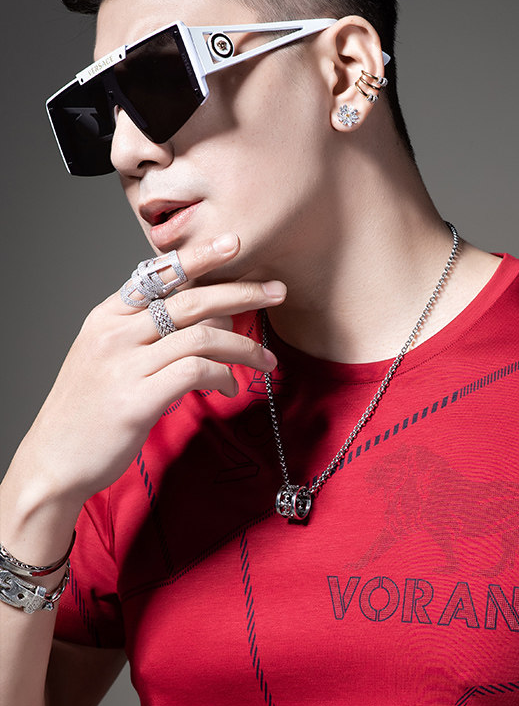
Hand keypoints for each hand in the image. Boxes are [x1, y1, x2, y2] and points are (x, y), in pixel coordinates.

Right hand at [8, 232, 283, 514]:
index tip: (233, 243)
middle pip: (191, 300)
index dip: (199, 256)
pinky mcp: (137, 400)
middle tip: (277, 292)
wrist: (54, 462)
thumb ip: (155, 336)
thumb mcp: (112, 361)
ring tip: (266, 360)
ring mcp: (124, 366)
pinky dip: (222, 376)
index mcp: (107, 318)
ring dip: (243, 346)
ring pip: (201, 335)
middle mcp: (115, 335)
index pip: (159, 275)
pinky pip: (195, 372)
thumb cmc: (90, 413)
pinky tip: (230, 387)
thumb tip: (213, 318)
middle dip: (241, 292)